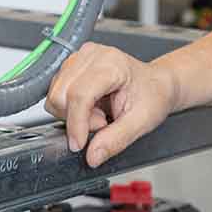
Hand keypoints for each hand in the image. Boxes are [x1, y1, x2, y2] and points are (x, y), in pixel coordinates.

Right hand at [45, 43, 178, 167]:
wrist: (156, 84)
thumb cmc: (152, 95)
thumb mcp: (141, 122)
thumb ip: (115, 140)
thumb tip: (92, 156)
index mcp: (111, 63)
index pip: (79, 95)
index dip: (76, 124)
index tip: (79, 145)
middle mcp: (91, 55)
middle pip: (61, 95)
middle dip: (77, 119)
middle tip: (103, 121)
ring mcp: (79, 58)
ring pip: (55, 96)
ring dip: (73, 114)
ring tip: (99, 112)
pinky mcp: (71, 65)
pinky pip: (56, 93)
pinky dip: (71, 107)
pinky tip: (91, 106)